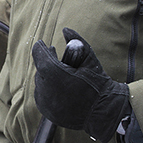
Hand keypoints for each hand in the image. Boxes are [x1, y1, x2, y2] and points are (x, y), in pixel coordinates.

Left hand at [32, 27, 130, 142]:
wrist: (104, 112)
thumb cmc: (98, 83)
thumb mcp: (89, 58)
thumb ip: (76, 41)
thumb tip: (65, 29)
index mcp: (54, 73)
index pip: (39, 54)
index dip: (41, 47)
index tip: (43, 43)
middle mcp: (46, 88)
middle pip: (40, 69)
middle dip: (46, 61)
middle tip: (53, 55)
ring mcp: (45, 101)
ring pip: (40, 82)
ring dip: (47, 76)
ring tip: (58, 72)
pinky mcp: (45, 110)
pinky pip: (42, 94)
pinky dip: (47, 89)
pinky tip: (57, 86)